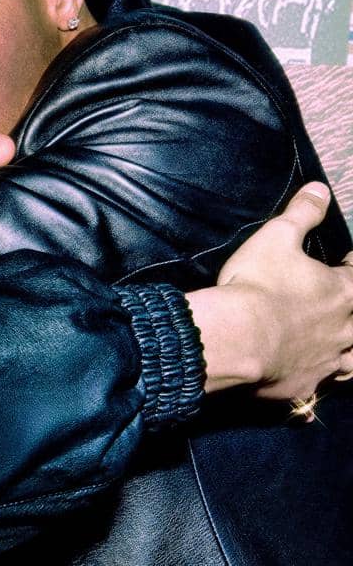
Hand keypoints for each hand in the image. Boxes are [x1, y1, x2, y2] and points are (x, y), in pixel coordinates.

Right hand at [187, 182, 352, 405]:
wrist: (236, 337)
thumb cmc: (258, 285)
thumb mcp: (276, 238)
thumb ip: (302, 214)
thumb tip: (320, 189)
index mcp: (342, 293)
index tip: (348, 262)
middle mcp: (343, 331)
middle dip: (352, 314)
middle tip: (342, 308)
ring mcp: (326, 362)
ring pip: (351, 361)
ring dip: (348, 354)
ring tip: (341, 349)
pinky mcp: (304, 386)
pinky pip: (318, 389)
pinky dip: (317, 385)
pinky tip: (309, 387)